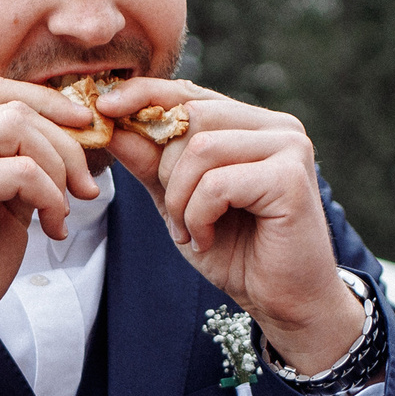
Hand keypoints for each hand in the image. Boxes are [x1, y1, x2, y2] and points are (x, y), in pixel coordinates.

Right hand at [0, 78, 98, 395]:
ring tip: (66, 208)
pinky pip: (22, 171)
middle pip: (11, 104)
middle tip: (86, 183)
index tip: (83, 127)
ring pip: (17, 127)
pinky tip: (52, 227)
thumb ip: (20, 174)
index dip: (46, 100)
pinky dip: (50, 196)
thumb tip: (67, 148)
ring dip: (58, 166)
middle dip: (64, 138)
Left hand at [96, 78, 363, 374]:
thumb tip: (111, 124)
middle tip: (174, 217)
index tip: (104, 107)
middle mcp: (276, 127)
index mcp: (252, 125)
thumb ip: (151, 164)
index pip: (189, 93)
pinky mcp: (290, 178)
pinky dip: (198, 216)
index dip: (144, 95)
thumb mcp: (180, 204)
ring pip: (200, 147)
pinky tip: (207, 239)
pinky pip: (217, 183)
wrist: (284, 302)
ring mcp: (288, 148)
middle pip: (190, 116)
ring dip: (180, 199)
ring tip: (190, 232)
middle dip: (165, 170)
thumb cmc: (237, 253)